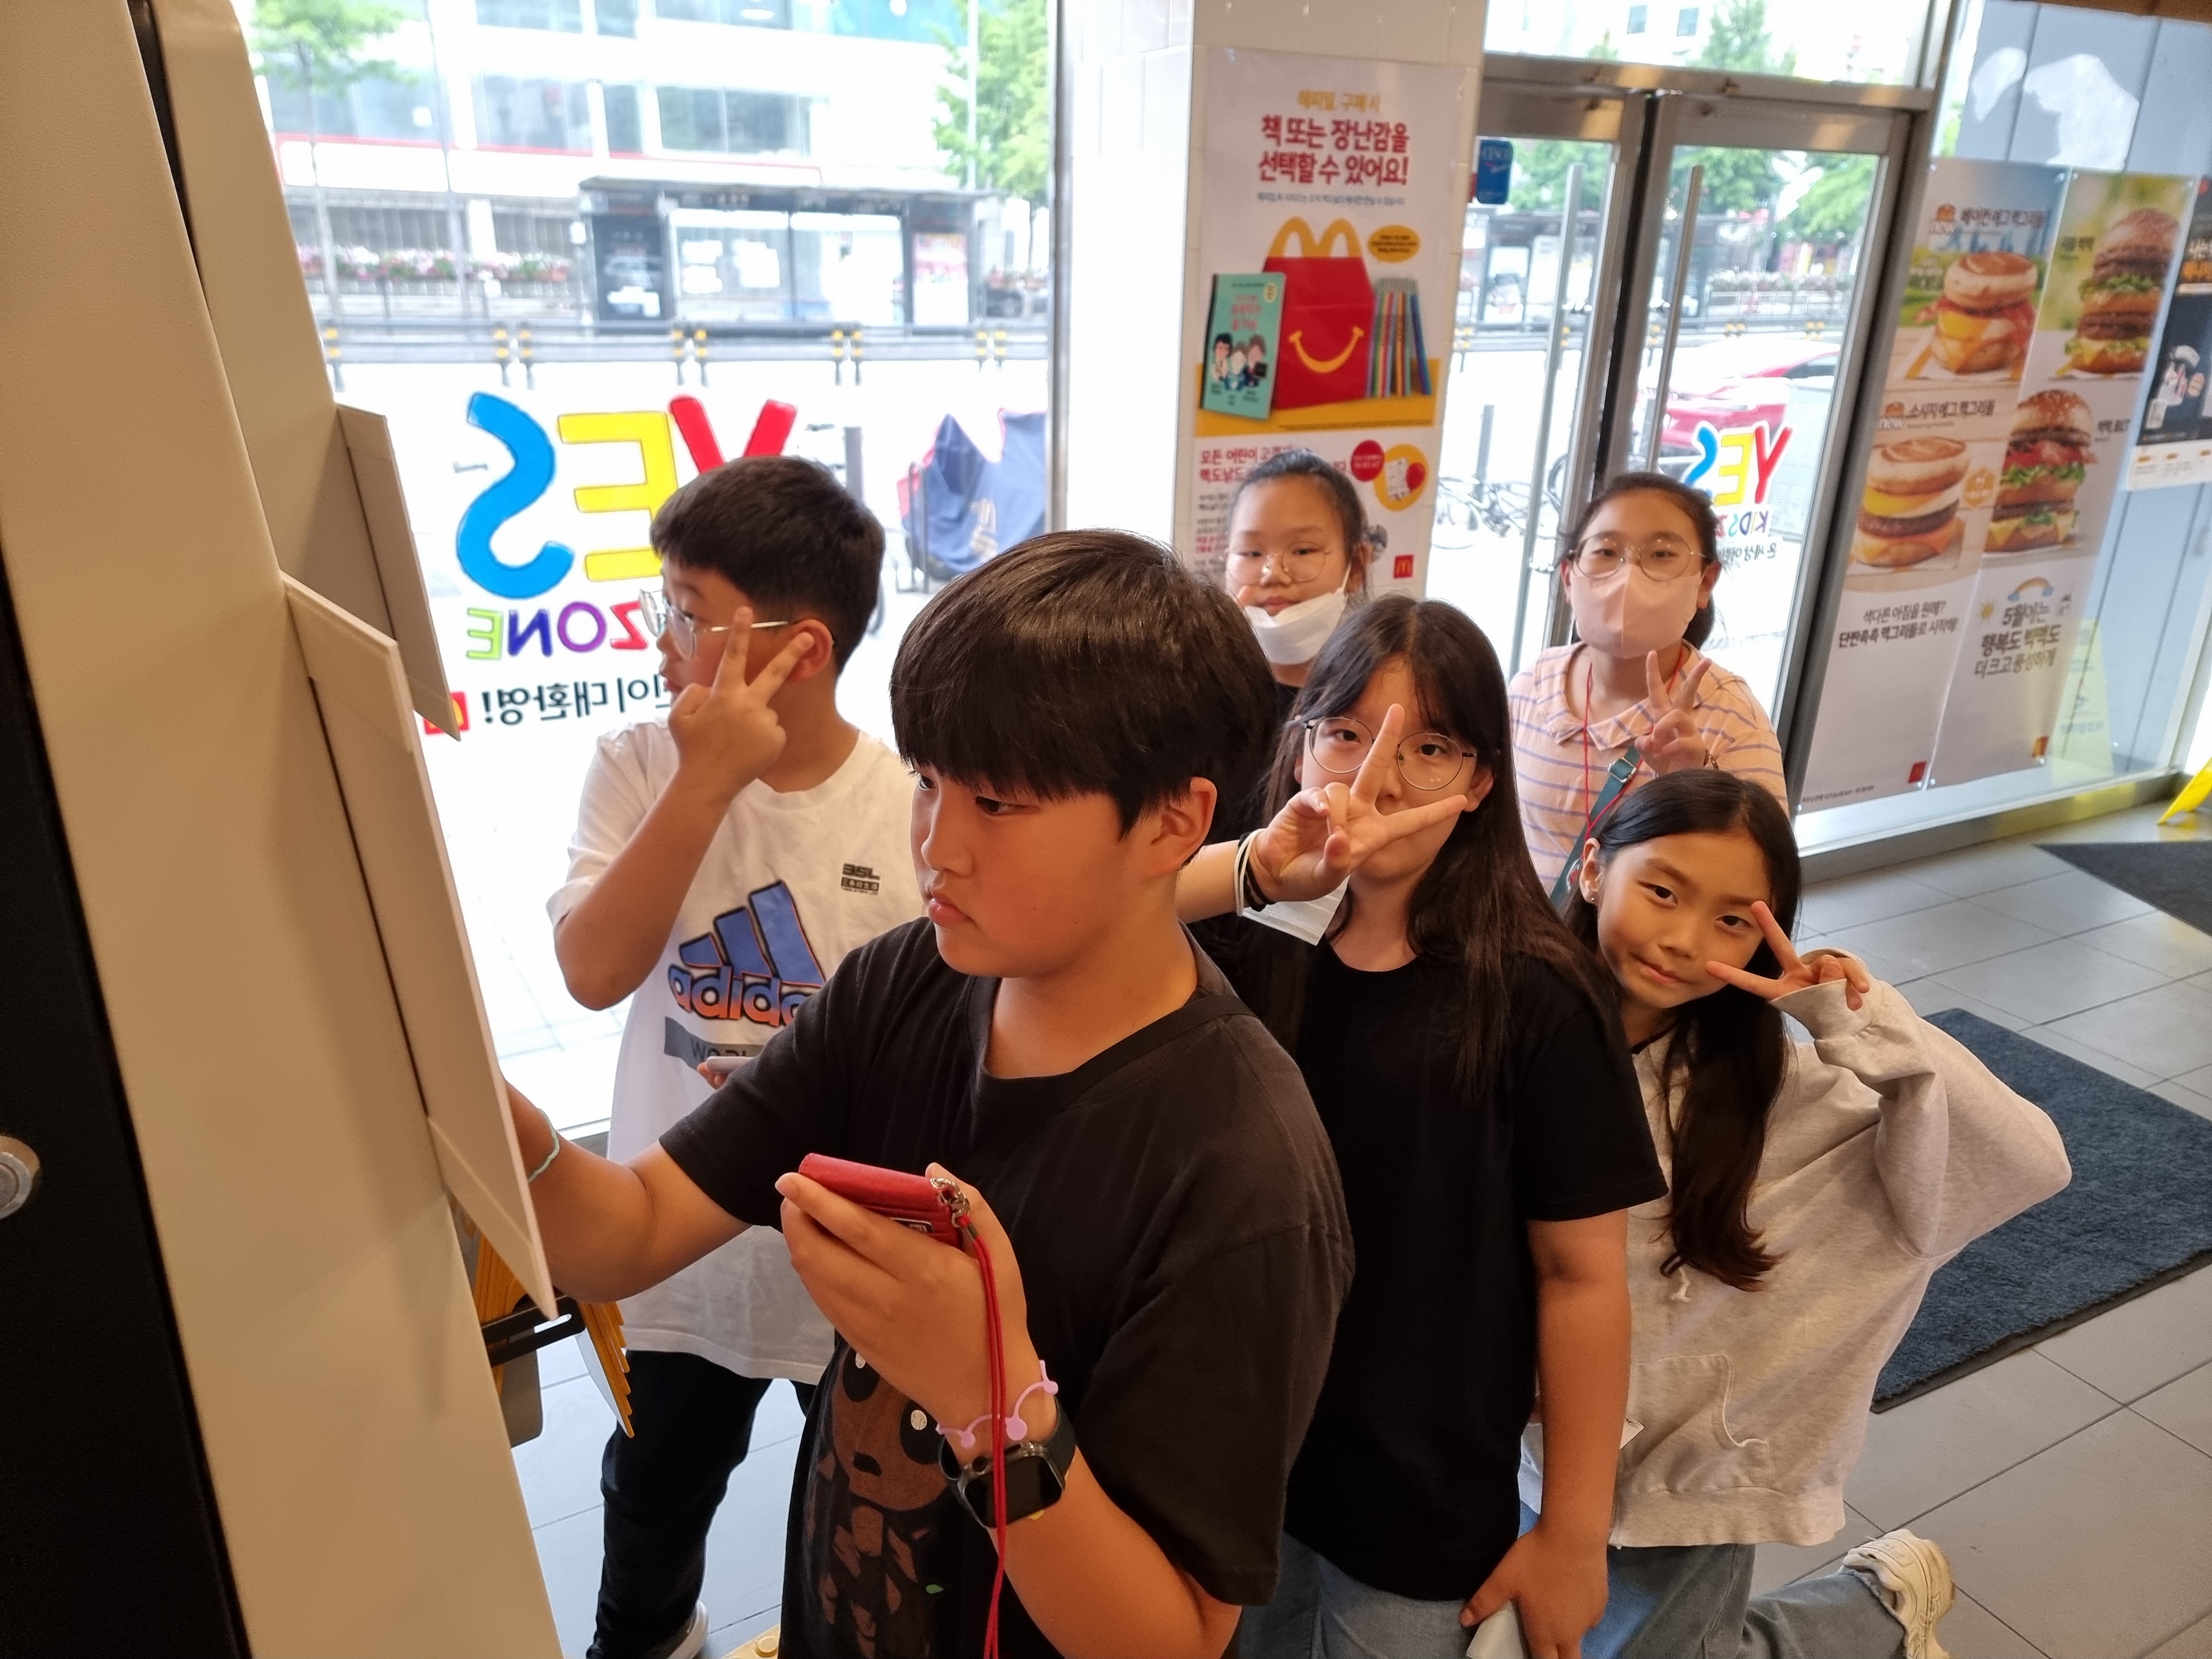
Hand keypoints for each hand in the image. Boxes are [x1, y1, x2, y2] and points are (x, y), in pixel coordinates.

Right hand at [666, 610, 810, 803]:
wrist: (707, 783)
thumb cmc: (691, 747)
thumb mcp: (678, 715)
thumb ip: (694, 692)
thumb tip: (712, 688)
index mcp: (724, 695)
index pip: (733, 656)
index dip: (739, 632)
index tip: (747, 611)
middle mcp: (749, 705)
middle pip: (775, 672)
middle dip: (792, 652)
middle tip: (807, 636)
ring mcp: (766, 723)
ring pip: (763, 711)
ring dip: (752, 720)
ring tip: (734, 741)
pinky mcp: (777, 740)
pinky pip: (771, 730)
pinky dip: (761, 737)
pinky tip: (746, 750)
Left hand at [776, 1163, 1041, 1433]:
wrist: (987, 1392)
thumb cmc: (996, 1318)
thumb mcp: (999, 1257)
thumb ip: (972, 1207)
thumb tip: (931, 1171)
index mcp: (923, 1268)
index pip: (856, 1227)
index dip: (819, 1201)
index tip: (792, 1179)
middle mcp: (886, 1296)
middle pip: (820, 1252)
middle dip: (797, 1217)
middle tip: (792, 1193)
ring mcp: (867, 1324)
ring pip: (814, 1278)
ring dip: (798, 1242)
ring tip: (799, 1217)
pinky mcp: (859, 1344)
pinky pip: (823, 1302)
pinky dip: (811, 1273)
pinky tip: (816, 1255)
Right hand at [1247, 703, 1467, 901]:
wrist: (1276, 873)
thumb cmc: (1308, 876)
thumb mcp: (1328, 877)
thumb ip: (1337, 861)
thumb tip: (1340, 836)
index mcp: (1373, 834)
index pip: (1409, 822)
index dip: (1434, 812)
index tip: (1461, 801)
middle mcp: (1358, 812)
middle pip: (1376, 770)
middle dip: (1386, 740)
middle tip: (1397, 709)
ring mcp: (1333, 805)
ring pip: (1343, 790)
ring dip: (1338, 813)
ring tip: (1328, 837)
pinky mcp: (1307, 802)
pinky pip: (1321, 795)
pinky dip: (1319, 806)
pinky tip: (1316, 816)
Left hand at [1461, 1522, 1607, 1658]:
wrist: (1575, 1534)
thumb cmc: (1537, 1558)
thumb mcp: (1503, 1578)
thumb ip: (1484, 1602)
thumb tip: (1465, 1621)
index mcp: (1546, 1633)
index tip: (1530, 1653)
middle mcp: (1571, 1633)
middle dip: (1558, 1658)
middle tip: (1546, 1646)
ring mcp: (1590, 1619)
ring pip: (1579, 1638)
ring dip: (1567, 1635)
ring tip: (1553, 1612)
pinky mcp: (1601, 1603)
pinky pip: (1588, 1619)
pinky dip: (1578, 1615)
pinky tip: (1569, 1594)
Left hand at [1640, 649, 1714, 774]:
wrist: (1675, 781)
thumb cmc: (1663, 760)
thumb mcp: (1646, 750)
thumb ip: (1642, 742)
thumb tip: (1648, 738)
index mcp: (1665, 715)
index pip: (1657, 691)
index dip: (1653, 673)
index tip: (1651, 653)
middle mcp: (1679, 719)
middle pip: (1687, 694)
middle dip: (1696, 677)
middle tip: (1708, 661)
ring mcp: (1690, 731)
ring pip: (1676, 716)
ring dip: (1661, 728)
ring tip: (1655, 743)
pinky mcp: (1696, 745)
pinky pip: (1679, 740)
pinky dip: (1666, 748)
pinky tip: (1662, 754)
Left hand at [1706, 901, 1870, 1010]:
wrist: (1850, 1021)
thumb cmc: (1828, 1016)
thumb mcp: (1824, 1008)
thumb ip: (1826, 987)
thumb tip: (1829, 961)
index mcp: (1783, 992)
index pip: (1755, 983)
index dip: (1734, 975)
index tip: (1709, 965)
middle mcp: (1795, 974)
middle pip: (1781, 946)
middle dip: (1770, 926)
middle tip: (1756, 905)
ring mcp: (1815, 968)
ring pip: (1830, 965)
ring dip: (1844, 983)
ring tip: (1852, 1001)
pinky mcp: (1836, 965)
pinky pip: (1847, 967)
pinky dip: (1856, 981)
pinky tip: (1861, 993)